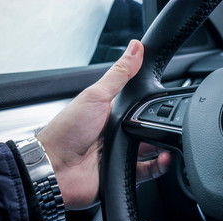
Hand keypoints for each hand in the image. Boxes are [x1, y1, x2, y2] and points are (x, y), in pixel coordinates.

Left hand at [37, 40, 170, 209]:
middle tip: (166, 123)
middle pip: (150, 127)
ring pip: (153, 148)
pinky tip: (163, 158)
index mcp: (114, 111)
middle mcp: (120, 131)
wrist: (53, 168)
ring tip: (168, 140)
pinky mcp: (124, 170)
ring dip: (163, 145)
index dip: (156, 101)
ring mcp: (123, 151)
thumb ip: (119, 74)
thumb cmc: (67, 131)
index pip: (142, 104)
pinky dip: (158, 165)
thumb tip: (135, 48)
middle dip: (161, 126)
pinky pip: (148, 170)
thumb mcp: (96, 96)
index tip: (169, 97)